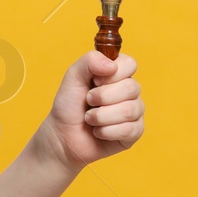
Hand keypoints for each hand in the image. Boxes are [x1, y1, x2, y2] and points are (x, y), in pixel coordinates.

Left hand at [38, 50, 143, 172]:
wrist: (62, 135)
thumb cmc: (69, 105)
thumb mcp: (73, 76)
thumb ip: (90, 61)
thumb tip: (112, 65)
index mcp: (118, 74)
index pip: (129, 64)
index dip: (111, 74)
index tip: (94, 81)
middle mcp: (130, 91)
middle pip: (131, 88)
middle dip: (102, 97)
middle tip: (88, 101)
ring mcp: (135, 112)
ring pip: (129, 110)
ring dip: (101, 116)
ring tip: (90, 118)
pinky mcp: (134, 132)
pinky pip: (128, 130)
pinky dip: (105, 131)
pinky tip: (98, 132)